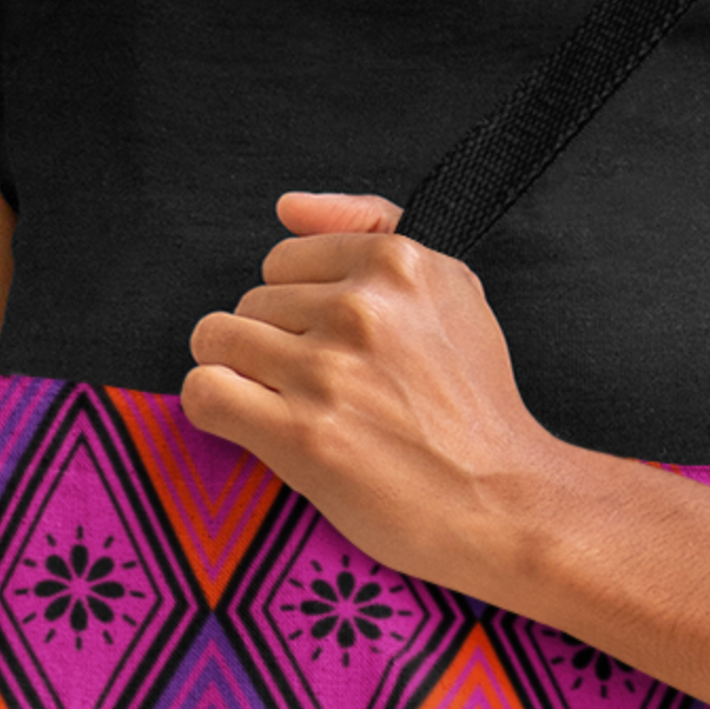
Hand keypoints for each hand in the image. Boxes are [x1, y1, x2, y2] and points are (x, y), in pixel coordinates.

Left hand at [182, 191, 567, 594]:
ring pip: (218, 340)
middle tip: (325, 391)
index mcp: (399, 265)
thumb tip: (287, 206)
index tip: (334, 347)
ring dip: (242, 377)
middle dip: (274, 344)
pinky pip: (205, 392)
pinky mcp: (302, 436)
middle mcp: (363, 310)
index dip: (300, 308)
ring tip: (290, 409)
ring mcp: (329, 372)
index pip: (284, 259)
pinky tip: (251, 425)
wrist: (504, 502)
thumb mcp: (452, 289)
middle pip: (250, 302)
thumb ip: (372, 227)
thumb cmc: (475, 406)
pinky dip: (214, 408)